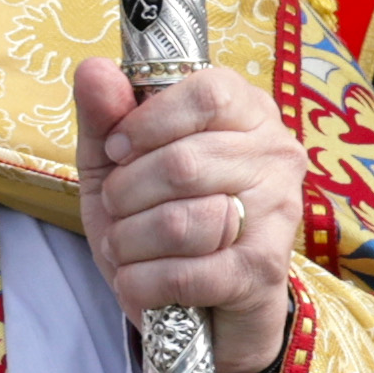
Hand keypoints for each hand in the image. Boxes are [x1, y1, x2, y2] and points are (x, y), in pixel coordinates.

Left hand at [72, 57, 302, 372]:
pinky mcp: (263, 271)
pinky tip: (141, 281)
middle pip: (183, 163)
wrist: (202, 304)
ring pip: (183, 222)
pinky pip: (185, 273)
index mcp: (246, 114)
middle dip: (125, 195)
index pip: (207, 92)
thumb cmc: (156, 216)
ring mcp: (278, 215)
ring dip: (130, 242)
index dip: (146, 122)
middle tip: (119, 210)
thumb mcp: (117, 163)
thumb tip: (95, 68)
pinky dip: (142, 282)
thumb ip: (105, 115)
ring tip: (130, 247)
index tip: (119, 150)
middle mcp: (276, 156)